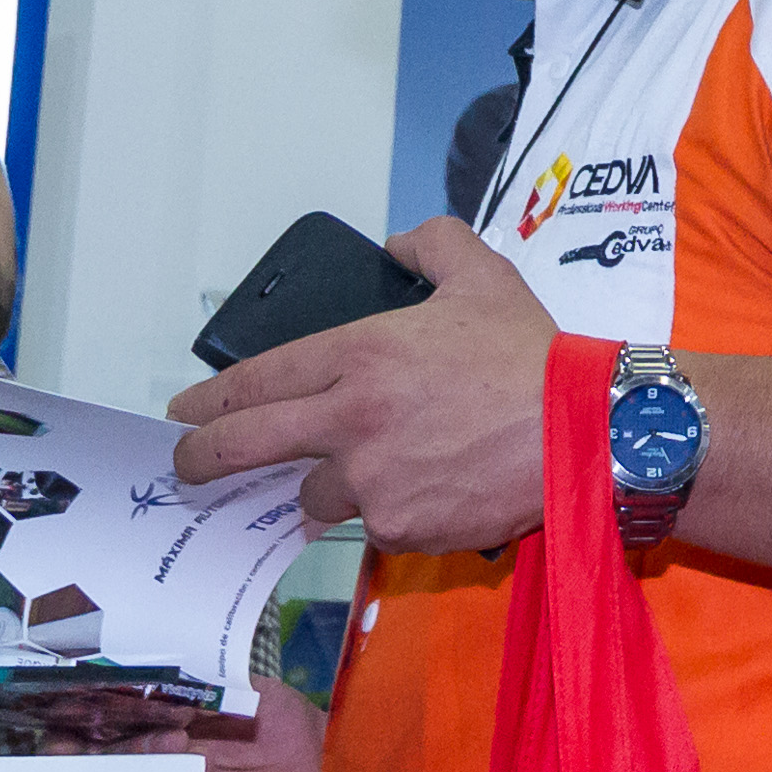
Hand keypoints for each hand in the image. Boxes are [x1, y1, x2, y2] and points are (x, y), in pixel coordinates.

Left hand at [168, 216, 554, 549]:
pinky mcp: (400, 527)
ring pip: (315, 493)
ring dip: (329, 484)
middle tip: (187, 462)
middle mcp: (350, 420)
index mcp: (361, 354)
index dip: (212, 398)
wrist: (585, 433)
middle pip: (246, 445)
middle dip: (203, 456)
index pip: (258, 379)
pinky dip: (392, 510)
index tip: (186, 411)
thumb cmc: (533, 355)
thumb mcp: (484, 275)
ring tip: (374, 470)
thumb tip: (395, 247)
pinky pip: (375, 524)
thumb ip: (431, 244)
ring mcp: (371, 481)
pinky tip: (429, 489)